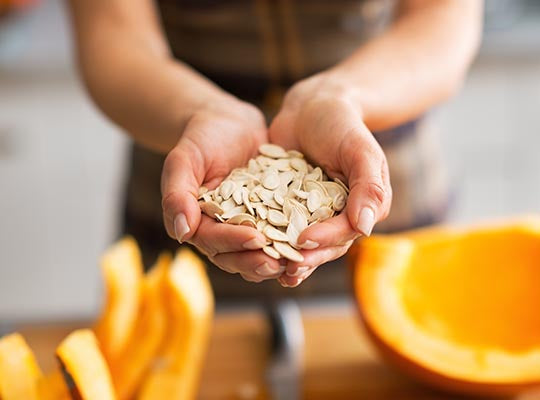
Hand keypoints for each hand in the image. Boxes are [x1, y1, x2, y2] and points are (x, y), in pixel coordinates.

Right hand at [161, 96, 285, 281]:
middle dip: (256, 261)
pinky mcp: (269, 217)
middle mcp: (221, 230)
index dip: (233, 242)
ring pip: (258, 253)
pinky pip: (279, 235)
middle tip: (279, 264)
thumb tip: (181, 233)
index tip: (254, 239)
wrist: (230, 124)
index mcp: (198, 223)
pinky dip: (291, 242)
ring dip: (276, 260)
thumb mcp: (184, 160)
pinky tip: (310, 241)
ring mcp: (246, 226)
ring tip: (296, 262)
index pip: (213, 241)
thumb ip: (177, 195)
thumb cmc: (201, 139)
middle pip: (236, 256)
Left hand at [269, 73, 391, 286]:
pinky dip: (267, 238)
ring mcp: (310, 213)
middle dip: (306, 258)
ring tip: (270, 270)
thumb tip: (366, 227)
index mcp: (360, 207)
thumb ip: (369, 186)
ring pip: (300, 242)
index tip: (305, 240)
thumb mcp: (360, 150)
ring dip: (286, 257)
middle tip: (287, 270)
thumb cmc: (341, 124)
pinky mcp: (285, 206)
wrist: (310, 108)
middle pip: (323, 244)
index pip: (345, 231)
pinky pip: (277, 225)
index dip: (326, 239)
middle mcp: (336, 215)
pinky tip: (252, 247)